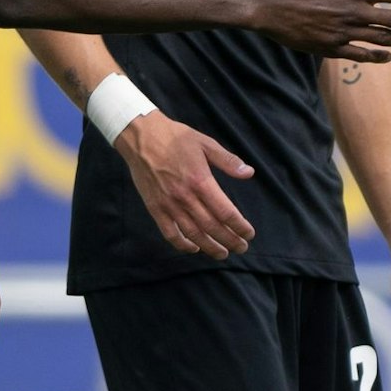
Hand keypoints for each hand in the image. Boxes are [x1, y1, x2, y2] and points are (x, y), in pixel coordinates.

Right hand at [113, 112, 255, 258]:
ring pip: (193, 234)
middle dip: (230, 240)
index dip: (239, 226)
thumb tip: (249, 173)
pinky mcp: (155, 209)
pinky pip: (170, 233)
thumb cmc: (175, 137)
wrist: (141, 137)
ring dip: (210, 247)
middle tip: (241, 248)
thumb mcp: (205, 143)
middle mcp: (186, 197)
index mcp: (201, 181)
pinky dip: (182, 245)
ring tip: (222, 253)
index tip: (248, 233)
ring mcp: (169, 205)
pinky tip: (194, 247)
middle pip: (212, 227)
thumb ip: (227, 160)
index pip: (225, 212)